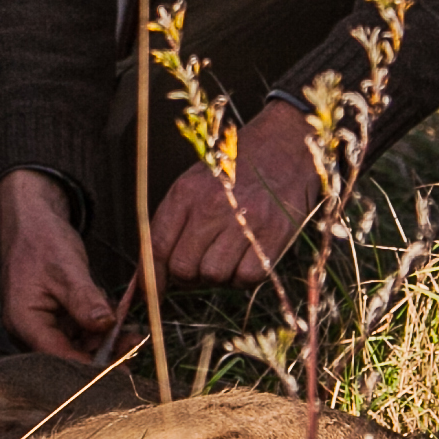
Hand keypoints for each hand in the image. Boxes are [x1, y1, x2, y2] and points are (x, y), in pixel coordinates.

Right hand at [0, 168, 120, 359]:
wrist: (31, 221)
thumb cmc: (42, 240)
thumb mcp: (67, 269)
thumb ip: (85, 300)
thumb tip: (106, 326)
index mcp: (24, 322)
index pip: (59, 356)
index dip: (90, 367)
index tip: (121, 370)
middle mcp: (29, 330)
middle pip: (68, 355)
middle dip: (102, 352)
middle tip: (134, 342)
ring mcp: (41, 326)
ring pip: (76, 345)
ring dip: (103, 340)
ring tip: (131, 330)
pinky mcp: (52, 319)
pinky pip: (77, 332)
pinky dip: (96, 327)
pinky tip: (113, 316)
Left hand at [151, 98, 320, 287]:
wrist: (288, 144)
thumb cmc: (238, 167)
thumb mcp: (197, 181)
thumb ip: (174, 220)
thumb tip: (155, 267)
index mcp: (186, 192)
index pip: (156, 246)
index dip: (149, 278)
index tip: (150, 295)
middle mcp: (212, 207)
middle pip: (183, 268)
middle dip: (186, 276)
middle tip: (199, 264)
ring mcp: (244, 222)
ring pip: (213, 276)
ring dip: (217, 275)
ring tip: (227, 253)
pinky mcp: (273, 235)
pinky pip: (246, 278)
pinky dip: (243, 276)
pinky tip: (247, 255)